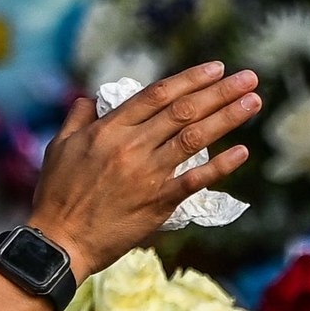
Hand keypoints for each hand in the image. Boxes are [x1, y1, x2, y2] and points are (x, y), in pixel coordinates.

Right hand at [29, 63, 260, 278]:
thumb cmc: (56, 195)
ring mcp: (147, 173)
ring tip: (253, 102)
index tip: (216, 68)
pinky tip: (242, 151)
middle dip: (220, 91)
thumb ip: (78, 119)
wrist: (61, 242)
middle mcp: (132, 146)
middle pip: (183, 110)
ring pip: (194, 137)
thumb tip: (91, 99)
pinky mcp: (158, 202)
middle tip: (248, 78)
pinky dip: (220, 165)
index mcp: (109, 129)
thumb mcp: (59, 147)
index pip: (157, 95)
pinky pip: (195, 179)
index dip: (190, 79)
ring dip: (227, 117)